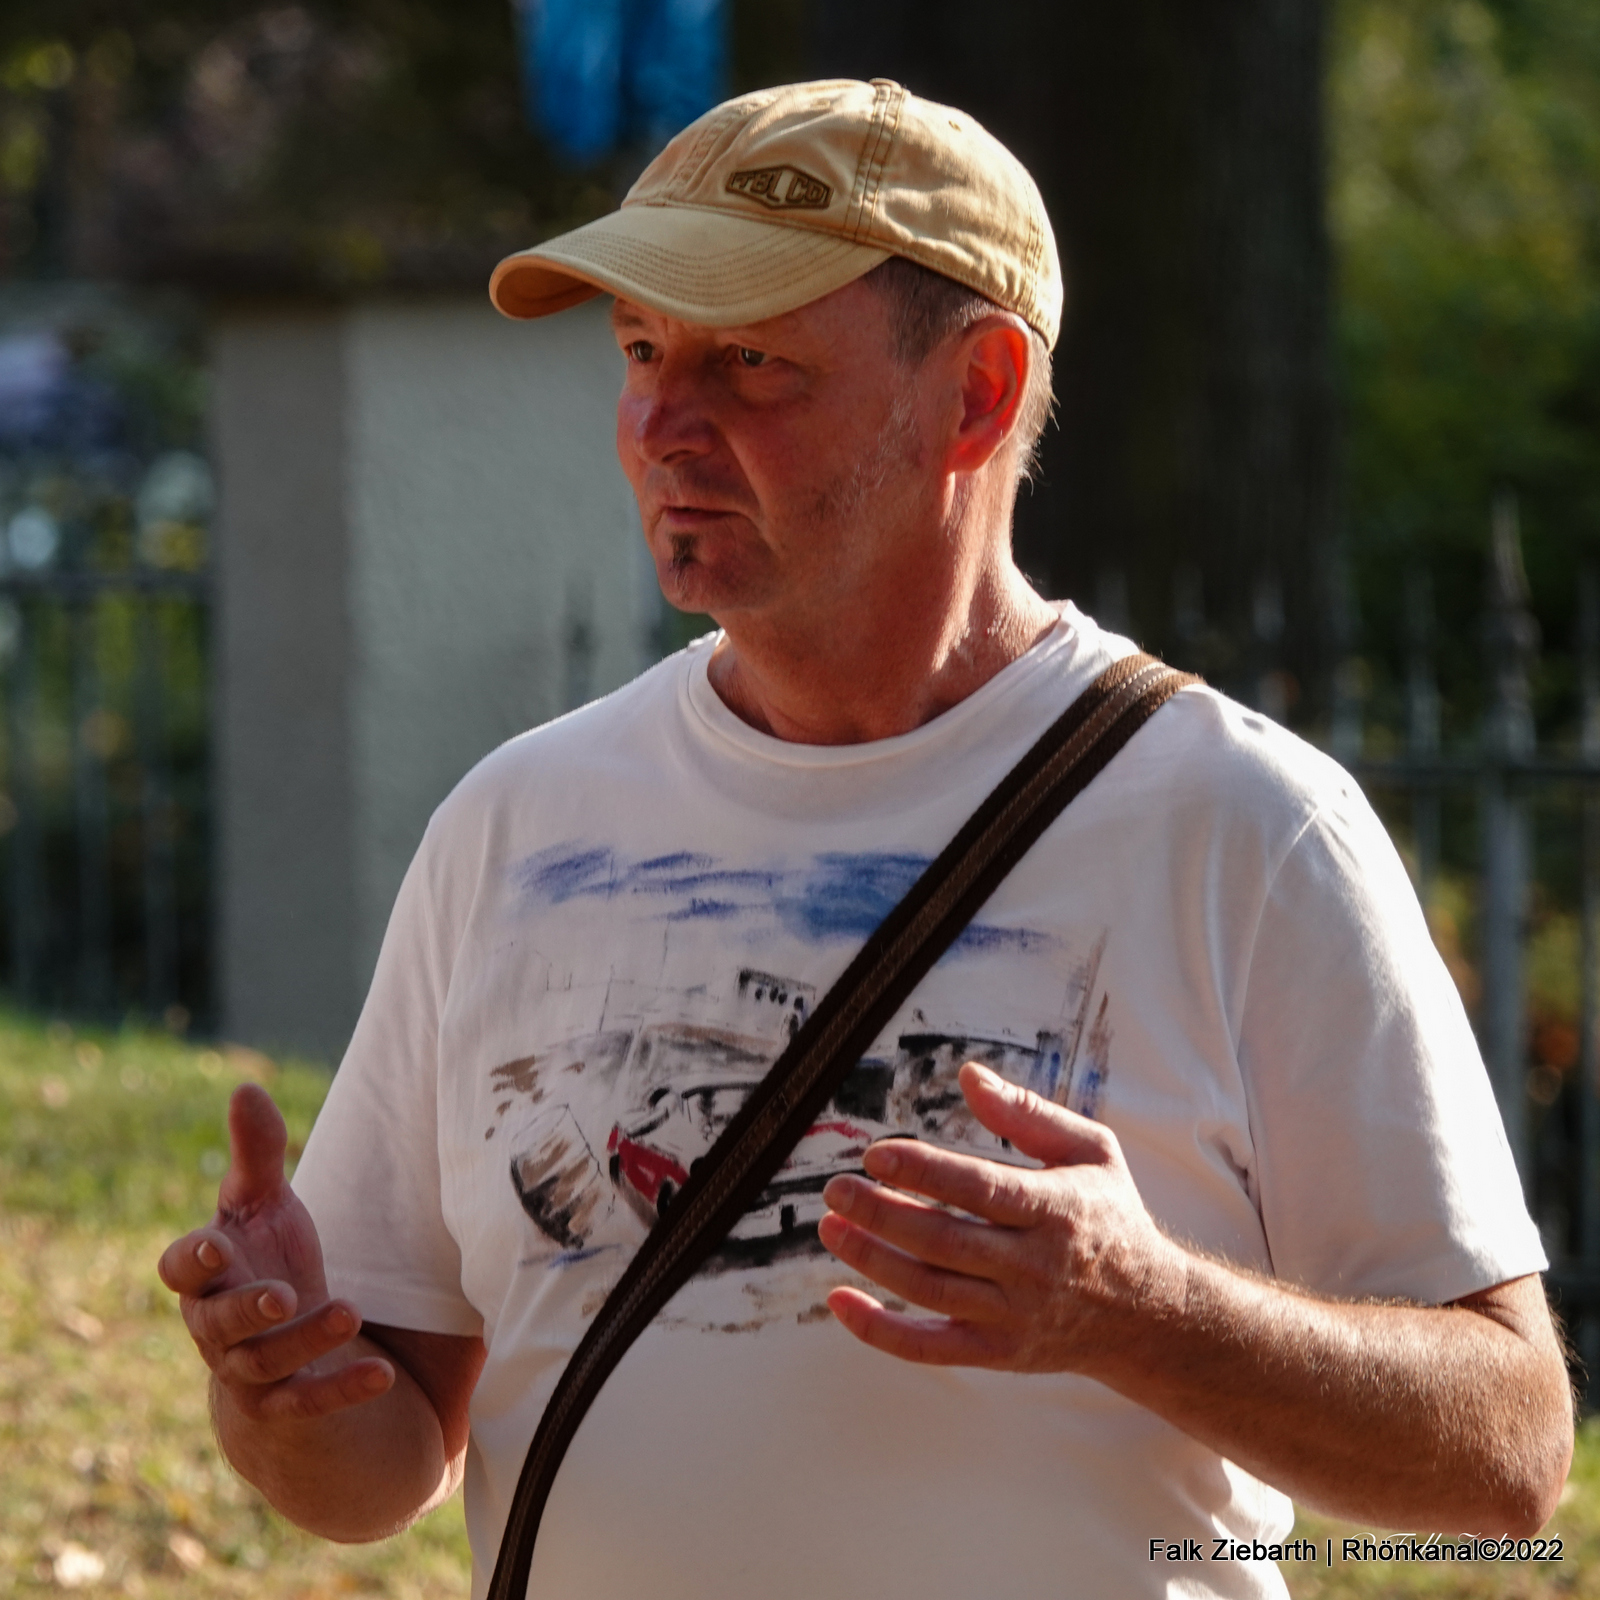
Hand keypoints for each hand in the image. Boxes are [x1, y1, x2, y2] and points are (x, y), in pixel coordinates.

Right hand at [158, 1083, 394, 1421]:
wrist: (277, 1339)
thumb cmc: (265, 1255)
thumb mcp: (265, 1203)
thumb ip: (256, 1152)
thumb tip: (246, 1087)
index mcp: (204, 1276)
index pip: (180, 1270)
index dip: (194, 1260)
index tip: (216, 1246)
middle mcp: (215, 1328)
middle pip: (218, 1324)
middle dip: (247, 1309)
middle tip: (284, 1293)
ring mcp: (247, 1370)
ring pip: (263, 1364)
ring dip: (304, 1340)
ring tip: (349, 1309)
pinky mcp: (284, 1404)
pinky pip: (308, 1402)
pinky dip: (342, 1388)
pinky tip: (382, 1373)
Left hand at [818, 1061, 1183, 1371]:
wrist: (1149, 1316)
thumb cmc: (1109, 1218)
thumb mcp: (1091, 1151)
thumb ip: (1027, 1113)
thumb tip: (969, 1077)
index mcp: (1056, 1209)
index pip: (980, 1189)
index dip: (923, 1171)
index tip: (875, 1153)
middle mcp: (1035, 1266)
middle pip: (945, 1241)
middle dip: (883, 1213)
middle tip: (836, 1189)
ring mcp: (1015, 1316)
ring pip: (932, 1291)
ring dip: (873, 1260)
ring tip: (830, 1227)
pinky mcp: (1000, 1353)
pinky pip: (932, 1349)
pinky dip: (881, 1332)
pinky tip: (840, 1301)